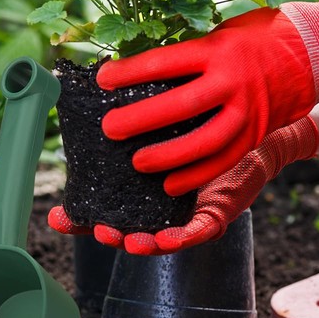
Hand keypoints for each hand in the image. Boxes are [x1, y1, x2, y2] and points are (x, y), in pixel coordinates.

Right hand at [49, 116, 318, 254]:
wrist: (262, 109)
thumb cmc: (210, 105)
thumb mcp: (169, 105)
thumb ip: (138, 103)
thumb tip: (100, 78)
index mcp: (147, 178)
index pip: (107, 202)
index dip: (80, 214)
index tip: (57, 215)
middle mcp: (166, 200)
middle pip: (127, 224)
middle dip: (102, 230)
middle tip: (83, 223)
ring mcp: (191, 210)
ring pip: (157, 235)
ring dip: (134, 239)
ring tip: (113, 233)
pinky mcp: (218, 213)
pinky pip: (196, 231)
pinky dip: (177, 237)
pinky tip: (159, 235)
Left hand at [97, 0, 318, 194]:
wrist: (315, 52)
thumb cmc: (258, 36)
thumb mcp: (221, 32)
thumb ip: (187, 53)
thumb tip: (141, 67)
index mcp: (217, 48)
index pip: (163, 62)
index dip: (129, 73)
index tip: (102, 80)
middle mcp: (232, 81)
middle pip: (179, 105)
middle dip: (140, 120)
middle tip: (110, 129)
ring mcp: (248, 111)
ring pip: (203, 142)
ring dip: (167, 156)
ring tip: (136, 163)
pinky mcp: (257, 133)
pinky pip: (225, 160)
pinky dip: (197, 175)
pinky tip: (170, 185)